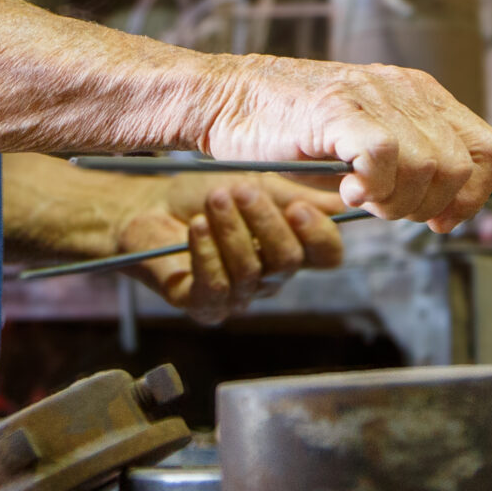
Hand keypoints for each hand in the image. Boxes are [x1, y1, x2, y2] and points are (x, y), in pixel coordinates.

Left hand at [118, 176, 345, 325]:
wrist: (146, 209)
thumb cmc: (200, 196)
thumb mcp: (252, 184)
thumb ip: (295, 193)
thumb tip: (345, 192)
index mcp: (288, 246)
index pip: (326, 255)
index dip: (319, 235)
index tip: (297, 207)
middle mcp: (269, 278)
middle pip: (289, 261)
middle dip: (264, 221)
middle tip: (238, 191)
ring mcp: (238, 297)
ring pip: (252, 271)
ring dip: (230, 229)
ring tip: (212, 201)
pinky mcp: (205, 307)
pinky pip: (218, 287)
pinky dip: (207, 251)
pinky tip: (196, 227)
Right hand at [203, 59, 491, 232]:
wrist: (229, 100)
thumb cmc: (296, 131)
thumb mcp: (370, 146)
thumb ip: (416, 163)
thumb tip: (459, 200)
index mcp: (421, 94)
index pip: (489, 149)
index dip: (474, 195)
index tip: (442, 220)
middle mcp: (405, 89)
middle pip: (461, 167)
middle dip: (431, 206)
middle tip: (387, 210)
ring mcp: (373, 96)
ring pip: (428, 166)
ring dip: (396, 201)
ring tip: (360, 195)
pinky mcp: (339, 110)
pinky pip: (386, 157)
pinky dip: (373, 187)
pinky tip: (347, 189)